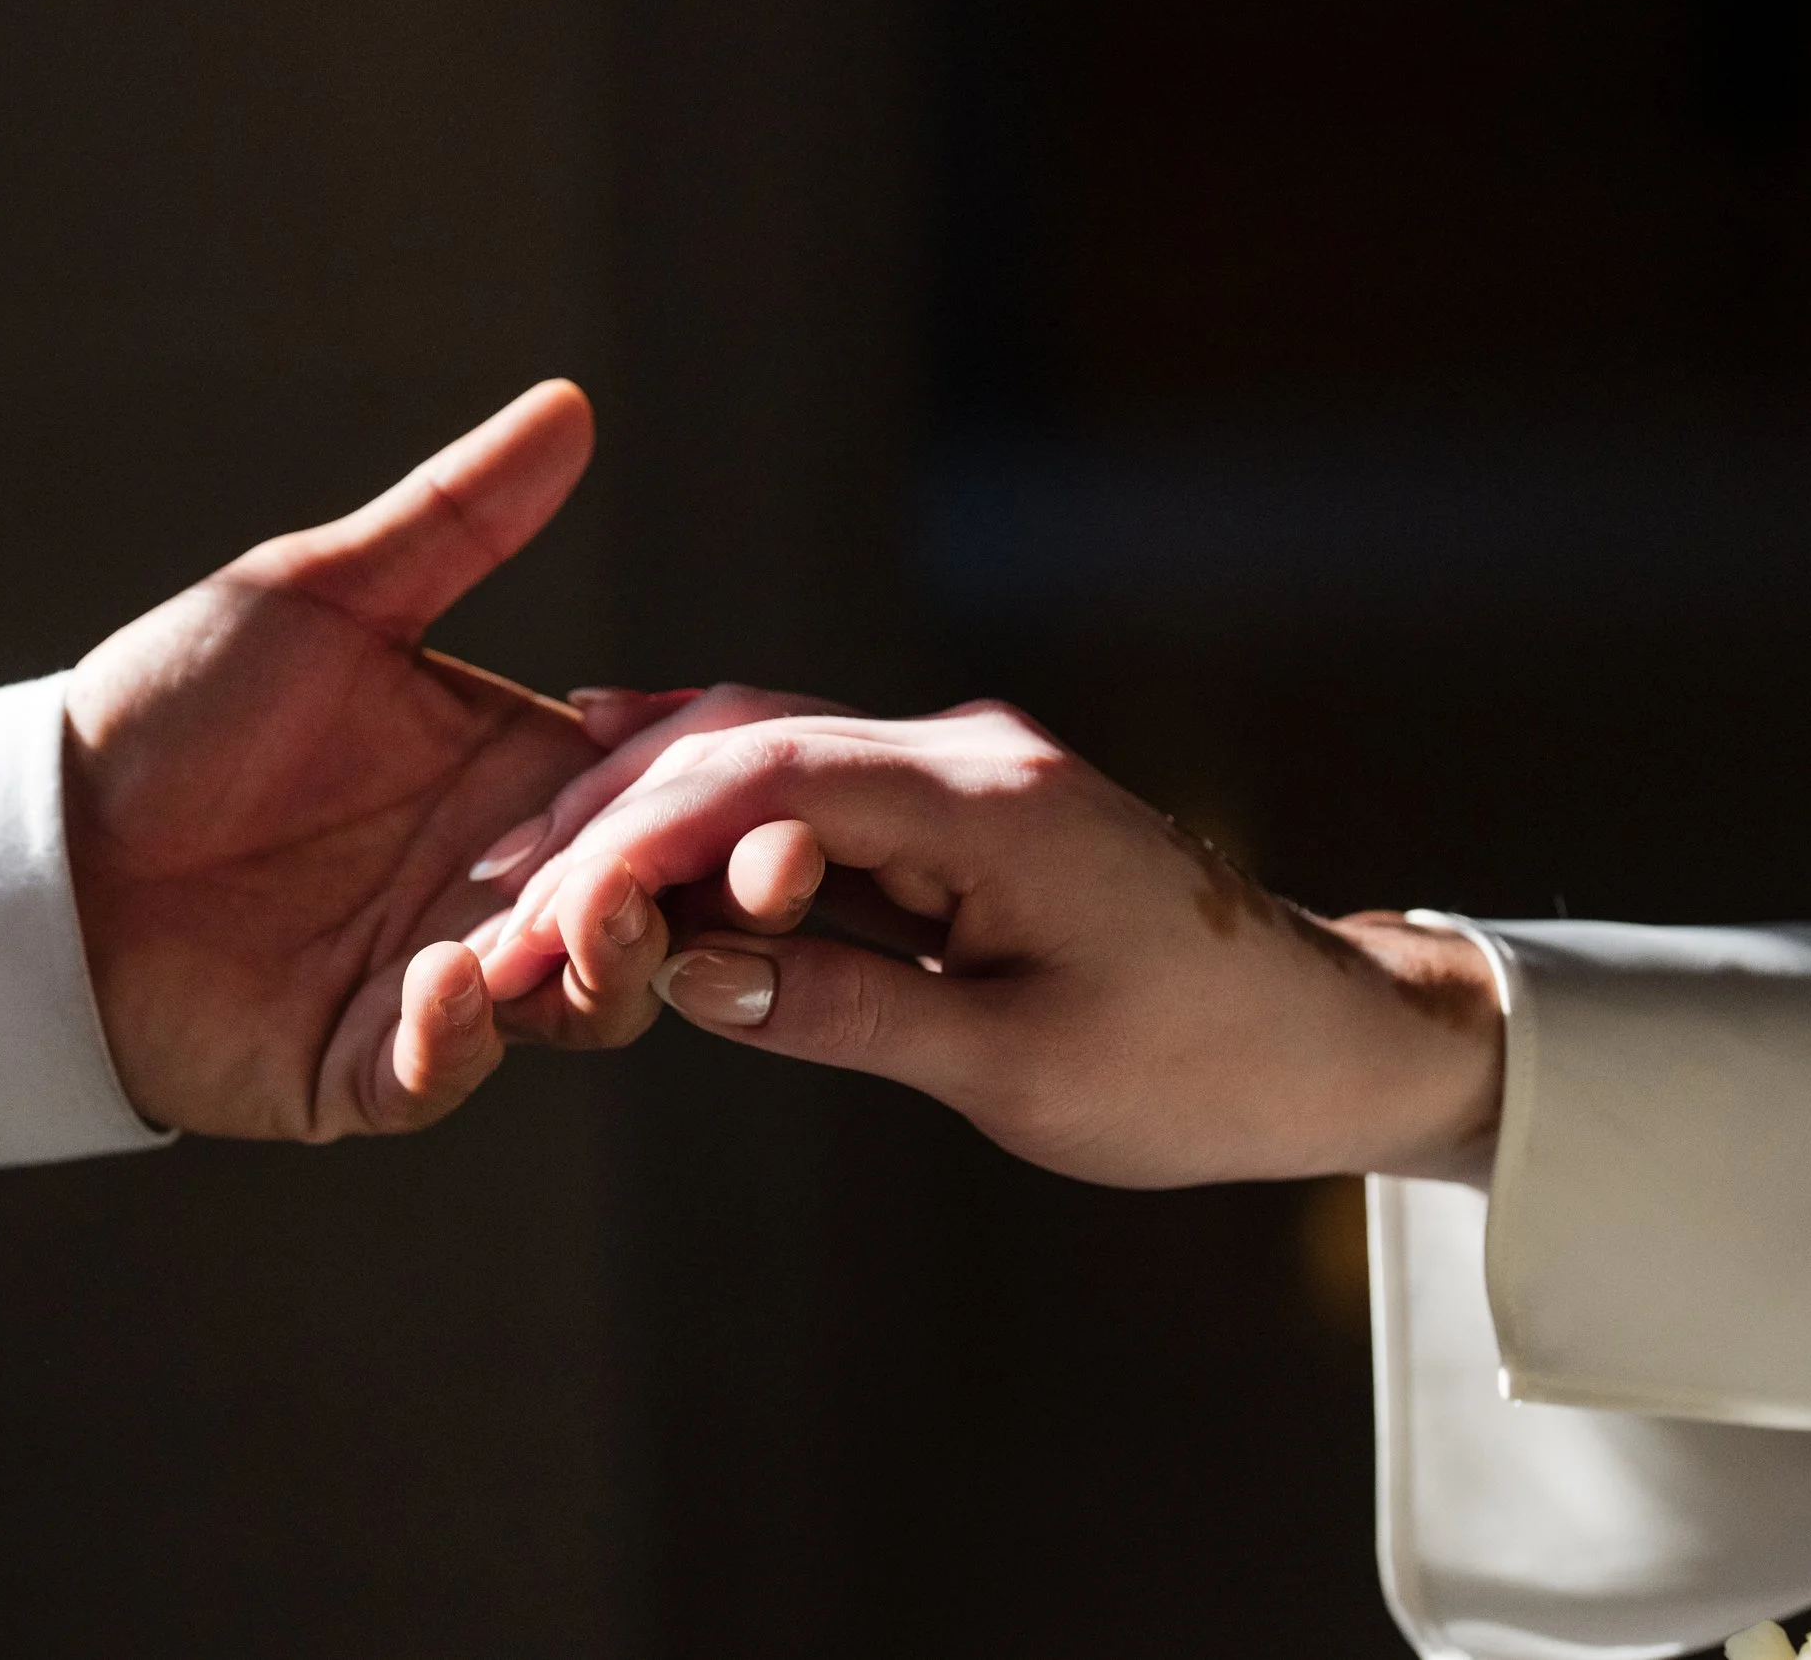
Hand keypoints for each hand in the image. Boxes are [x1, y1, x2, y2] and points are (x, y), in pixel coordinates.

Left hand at [60, 382, 675, 1140]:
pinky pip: (434, 1075)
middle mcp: (497, 891)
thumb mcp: (324, 596)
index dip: (718, 799)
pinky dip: (455, 1041)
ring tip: (576, 925)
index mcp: (516, 785)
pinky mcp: (354, 1068)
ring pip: (572, 1009)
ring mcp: (434, 988)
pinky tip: (446, 984)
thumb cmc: (175, 707)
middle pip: (646, 917)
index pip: (659, 802)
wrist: (39, 834)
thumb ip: (459, 519)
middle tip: (706, 874)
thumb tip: (573, 405)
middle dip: (683, 900)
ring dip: (591, 974)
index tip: (766, 779)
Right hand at [488, 698, 1503, 1187]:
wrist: (1318, 1035)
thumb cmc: (1191, 1067)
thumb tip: (685, 975)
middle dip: (607, 822)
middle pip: (743, 743)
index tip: (537, 923)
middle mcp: (963, 751)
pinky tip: (620, 792)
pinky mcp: (950, 802)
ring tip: (524, 874)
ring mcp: (956, 764)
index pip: (765, 783)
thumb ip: (845, 1006)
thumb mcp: (1014, 1064)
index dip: (632, 845)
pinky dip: (705, 799)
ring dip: (641, 805)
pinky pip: (804, 778)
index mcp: (988, 801)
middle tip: (492, 907)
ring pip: (761, 744)